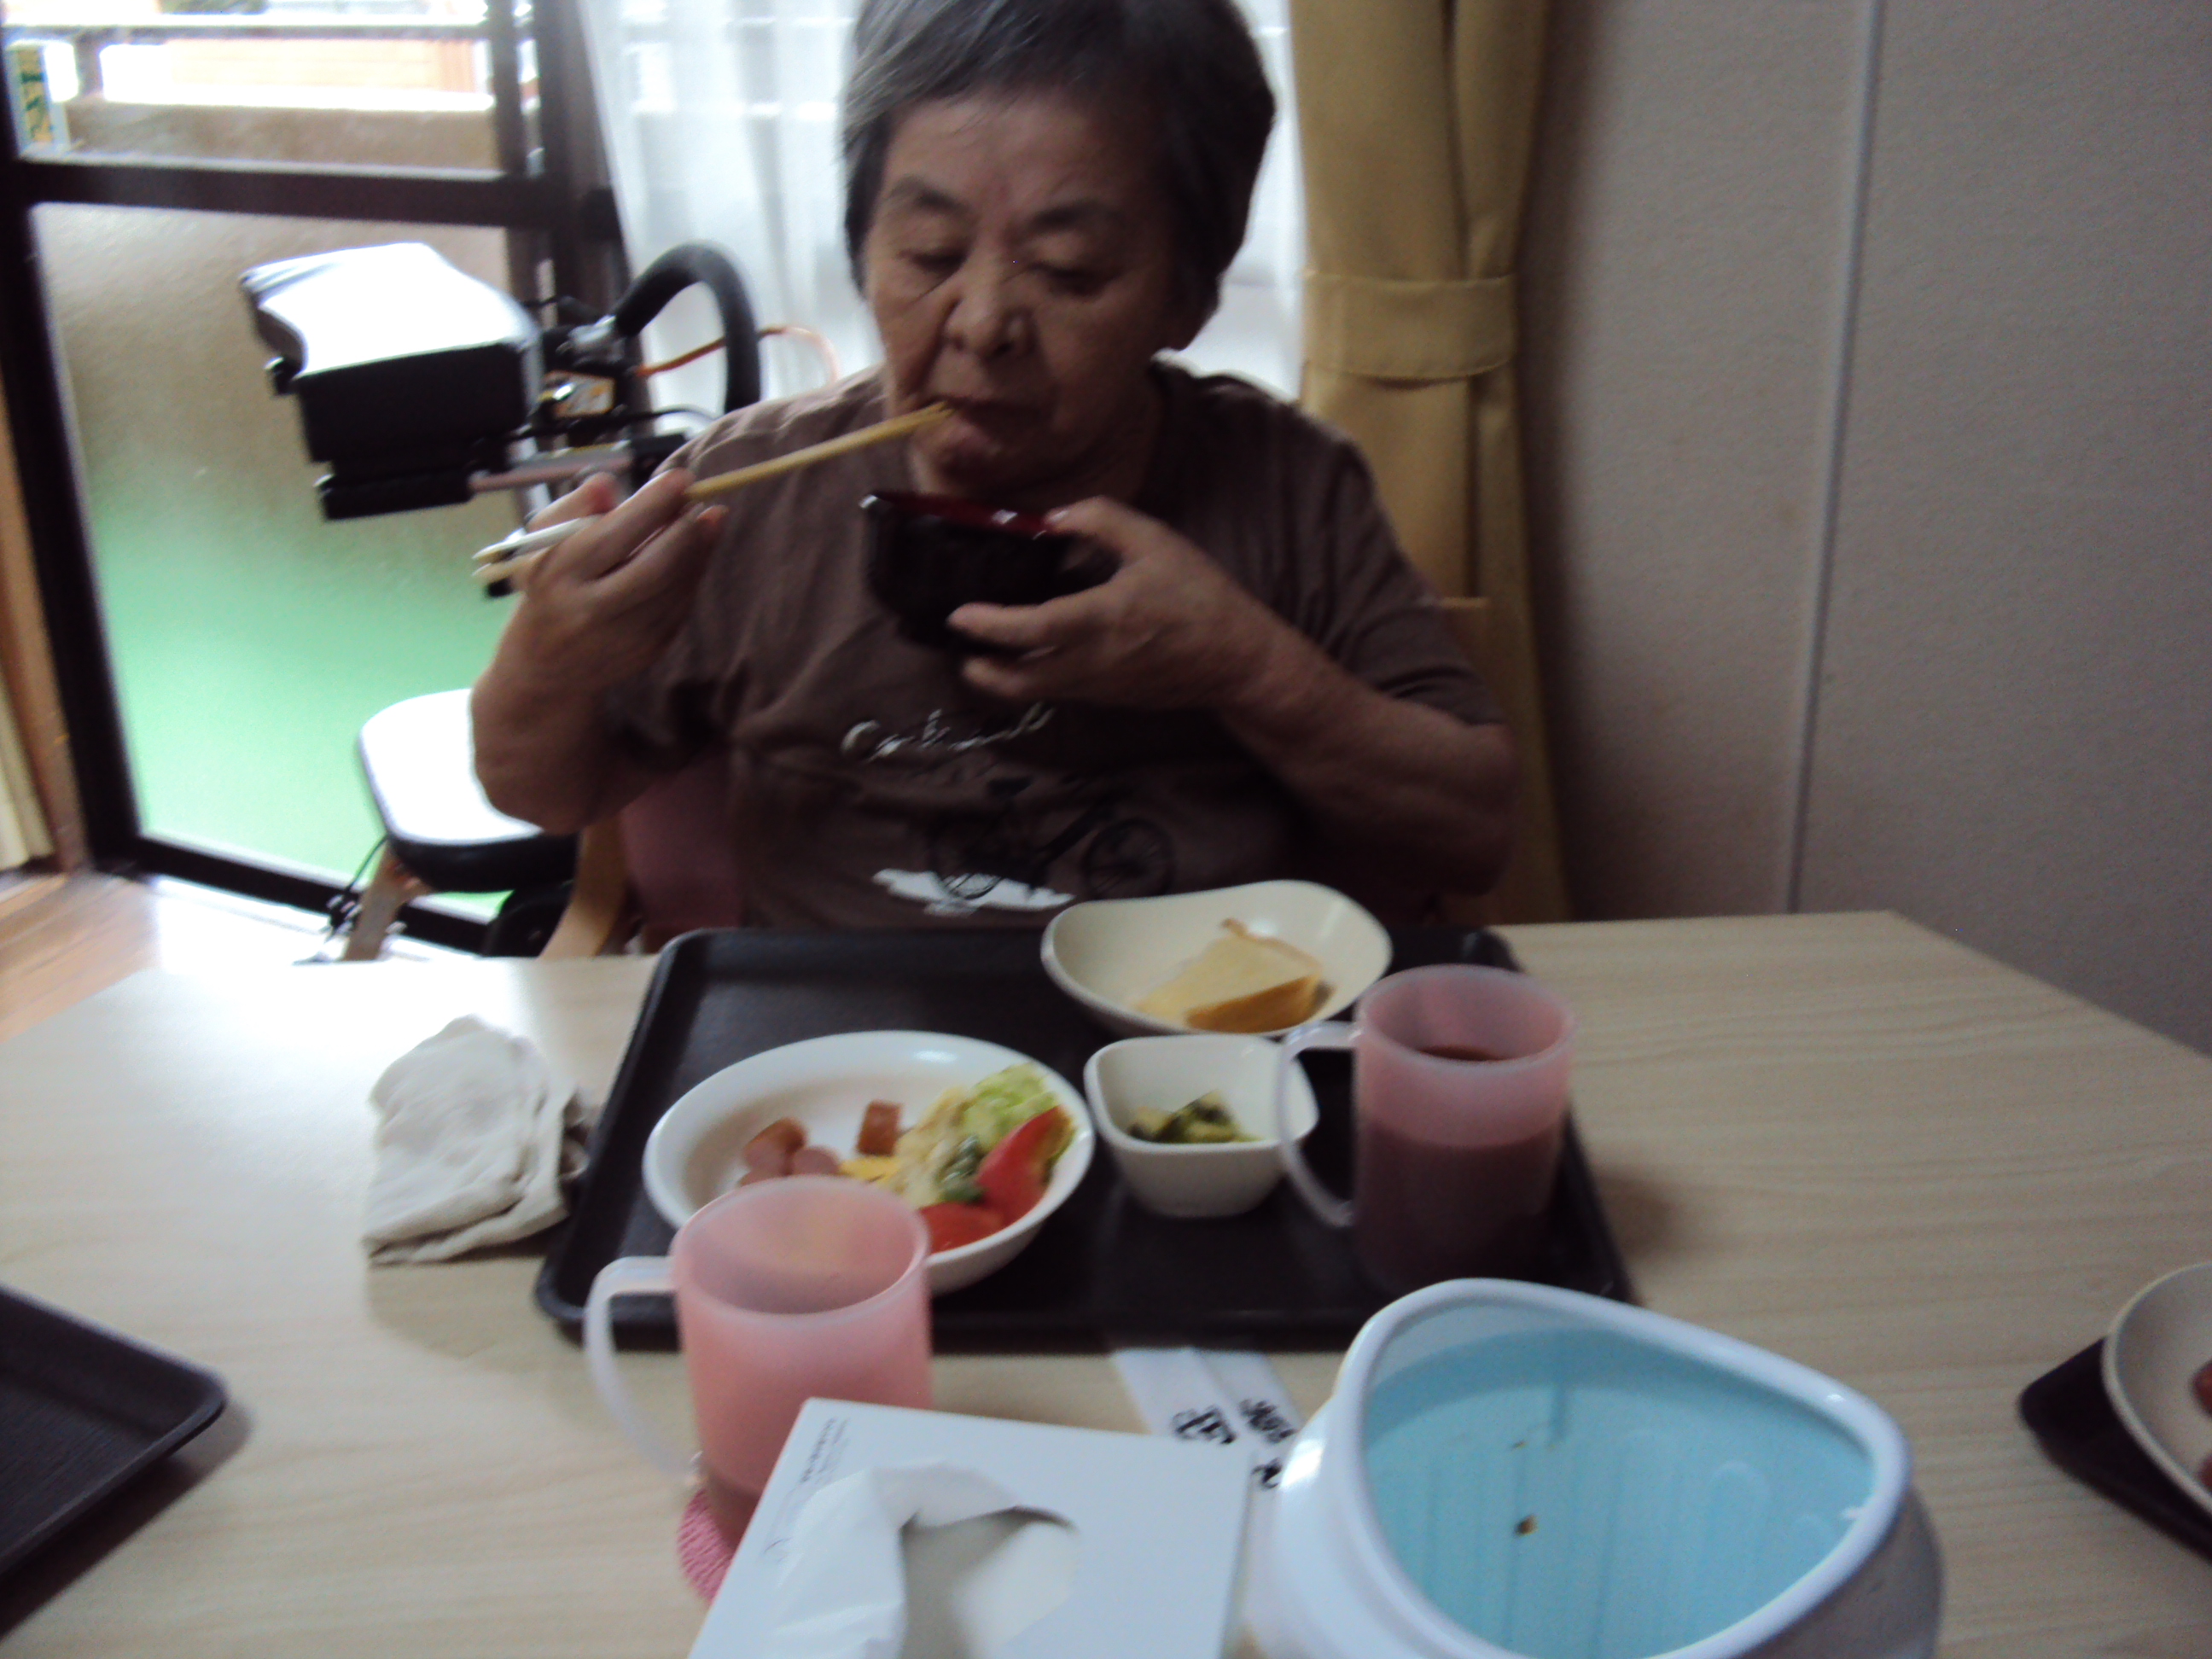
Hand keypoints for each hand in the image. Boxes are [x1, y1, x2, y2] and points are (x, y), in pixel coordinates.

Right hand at [497, 469, 724, 694]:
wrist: (545, 667)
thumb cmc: (548, 586)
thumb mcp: (542, 543)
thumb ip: (574, 507)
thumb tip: (608, 484)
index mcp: (559, 576)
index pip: (612, 536)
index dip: (652, 505)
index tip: (681, 478)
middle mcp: (590, 611)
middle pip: (653, 568)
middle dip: (684, 531)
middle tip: (701, 501)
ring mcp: (623, 638)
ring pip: (674, 589)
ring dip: (698, 551)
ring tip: (708, 520)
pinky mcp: (647, 653)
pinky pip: (680, 607)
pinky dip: (693, 575)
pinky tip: (697, 552)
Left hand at [948, 498, 1287, 710]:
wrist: (1237, 659)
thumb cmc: (1200, 596)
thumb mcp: (1156, 542)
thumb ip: (1101, 520)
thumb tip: (1051, 518)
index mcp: (1104, 619)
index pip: (1032, 629)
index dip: (990, 625)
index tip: (960, 614)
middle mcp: (1093, 662)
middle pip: (1019, 681)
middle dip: (981, 669)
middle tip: (960, 648)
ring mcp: (1099, 687)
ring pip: (1036, 692)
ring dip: (1003, 677)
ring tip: (983, 655)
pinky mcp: (1108, 698)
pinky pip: (1059, 691)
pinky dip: (1035, 678)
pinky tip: (1032, 654)